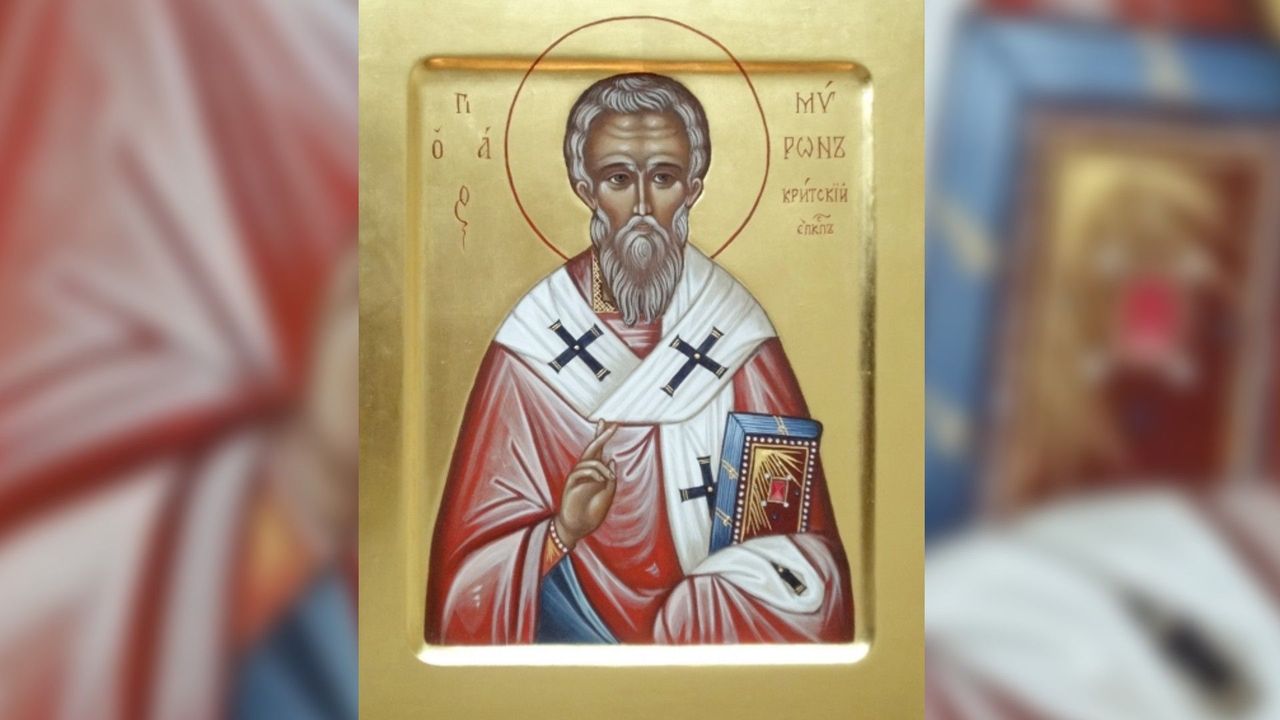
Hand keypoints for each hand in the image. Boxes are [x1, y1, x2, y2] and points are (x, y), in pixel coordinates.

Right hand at [554, 420, 619, 548]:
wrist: (580, 527)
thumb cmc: (594, 512)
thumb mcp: (608, 493)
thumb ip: (610, 476)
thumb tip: (611, 459)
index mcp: (596, 473)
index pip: (599, 451)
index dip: (603, 437)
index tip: (611, 424)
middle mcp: (585, 472)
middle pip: (591, 449)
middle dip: (600, 436)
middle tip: (607, 423)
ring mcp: (577, 477)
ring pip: (589, 460)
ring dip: (602, 467)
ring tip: (609, 479)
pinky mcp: (570, 484)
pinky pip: (580, 471)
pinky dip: (593, 474)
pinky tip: (601, 482)